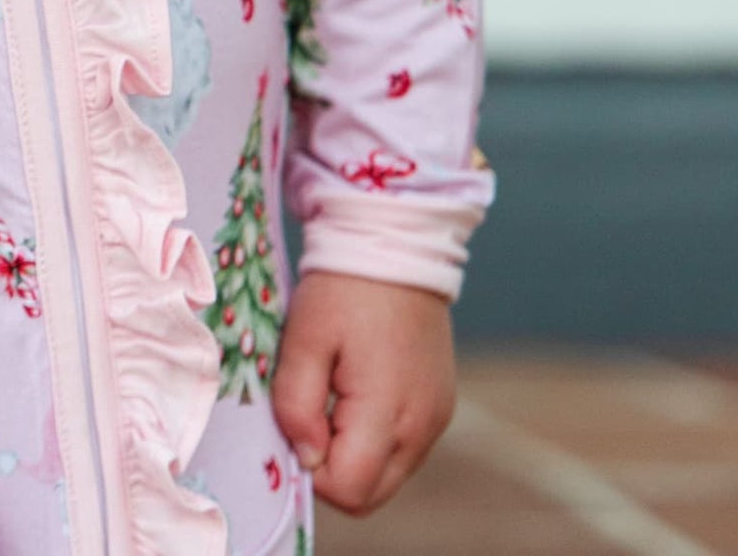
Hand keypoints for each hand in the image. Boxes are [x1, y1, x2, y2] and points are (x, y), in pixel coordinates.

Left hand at [271, 270, 455, 516]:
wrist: (396, 242)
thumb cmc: (343, 287)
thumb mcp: (304, 338)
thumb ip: (297, 404)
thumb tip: (304, 457)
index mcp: (388, 412)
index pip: (348, 490)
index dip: (312, 469)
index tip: (298, 422)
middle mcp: (422, 427)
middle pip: (371, 494)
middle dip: (333, 470)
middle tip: (311, 412)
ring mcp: (436, 418)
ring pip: (389, 475)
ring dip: (356, 454)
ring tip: (336, 394)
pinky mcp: (440, 406)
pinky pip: (404, 448)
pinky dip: (377, 437)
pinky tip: (360, 390)